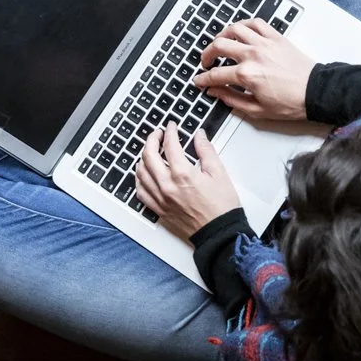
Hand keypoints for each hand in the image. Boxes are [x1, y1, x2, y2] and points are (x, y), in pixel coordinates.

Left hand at [136, 123, 241, 239]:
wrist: (219, 233)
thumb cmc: (222, 207)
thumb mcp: (219, 173)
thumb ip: (206, 151)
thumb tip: (199, 136)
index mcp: (183, 174)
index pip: (169, 145)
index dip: (169, 131)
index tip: (171, 127)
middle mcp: (167, 186)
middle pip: (149, 155)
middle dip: (152, 140)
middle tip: (157, 134)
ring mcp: (161, 199)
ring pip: (141, 173)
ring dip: (143, 158)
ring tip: (150, 151)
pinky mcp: (159, 210)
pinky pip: (140, 192)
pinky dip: (139, 180)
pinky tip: (143, 175)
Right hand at [192, 18, 314, 122]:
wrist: (315, 92)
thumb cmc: (292, 102)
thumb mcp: (257, 110)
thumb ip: (232, 99)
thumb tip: (215, 92)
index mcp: (247, 75)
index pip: (215, 74)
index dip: (203, 78)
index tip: (200, 80)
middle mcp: (253, 55)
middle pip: (219, 45)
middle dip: (207, 54)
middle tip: (206, 62)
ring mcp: (264, 43)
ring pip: (234, 29)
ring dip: (222, 35)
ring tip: (220, 43)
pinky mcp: (276, 37)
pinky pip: (255, 23)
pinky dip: (244, 25)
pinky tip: (240, 32)